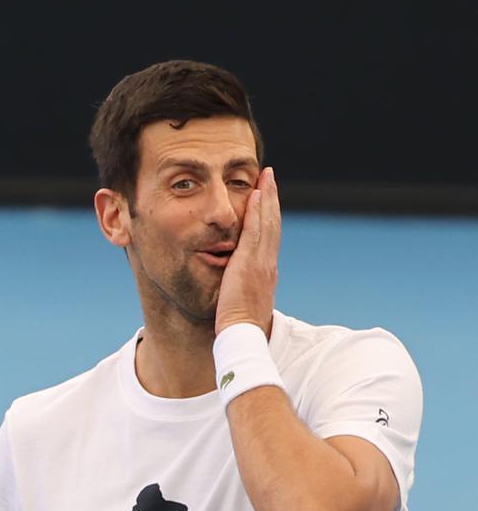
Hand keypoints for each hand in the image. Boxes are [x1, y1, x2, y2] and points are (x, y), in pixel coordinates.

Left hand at [214, 167, 280, 338]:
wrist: (244, 334)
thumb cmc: (241, 325)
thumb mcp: (245, 302)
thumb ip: (243, 288)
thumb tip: (237, 286)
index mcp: (267, 272)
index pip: (269, 238)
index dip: (269, 216)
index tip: (266, 198)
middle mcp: (268, 263)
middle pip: (273, 224)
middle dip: (271, 199)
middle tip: (269, 177)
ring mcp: (261, 262)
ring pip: (267, 222)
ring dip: (266, 197)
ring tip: (265, 176)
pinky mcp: (249, 262)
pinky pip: (255, 230)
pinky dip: (257, 210)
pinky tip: (255, 193)